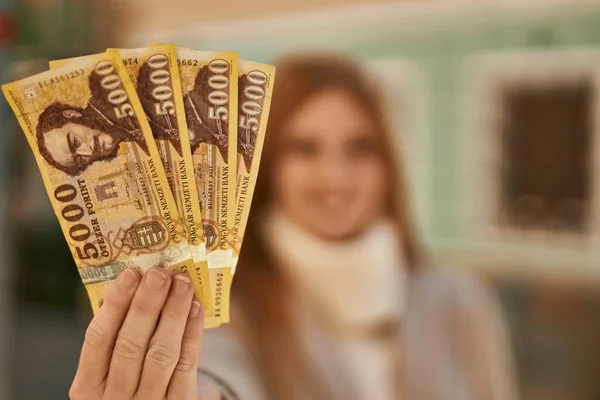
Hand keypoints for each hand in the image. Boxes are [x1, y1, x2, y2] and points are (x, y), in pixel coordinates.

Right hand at [69, 267, 204, 399]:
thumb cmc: (131, 381)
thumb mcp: (111, 367)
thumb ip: (115, 334)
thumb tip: (130, 284)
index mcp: (88, 386)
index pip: (97, 339)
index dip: (115, 304)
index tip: (130, 273)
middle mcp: (114, 399)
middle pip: (129, 346)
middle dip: (146, 305)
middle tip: (159, 273)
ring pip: (160, 354)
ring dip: (173, 313)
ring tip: (182, 283)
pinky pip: (186, 366)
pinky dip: (192, 333)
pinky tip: (196, 308)